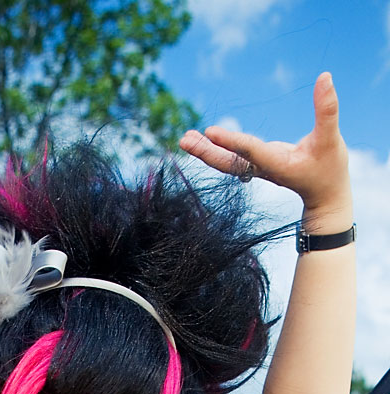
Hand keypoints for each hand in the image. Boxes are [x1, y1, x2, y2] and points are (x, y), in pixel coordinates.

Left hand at [179, 72, 350, 219]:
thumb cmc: (330, 169)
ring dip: (205, 151)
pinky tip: (204, 140)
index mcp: (278, 164)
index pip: (250, 151)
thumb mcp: (332, 139)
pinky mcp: (258, 165)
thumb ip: (328, 109)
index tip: (210, 132)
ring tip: (184, 139)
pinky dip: (215, 150)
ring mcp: (258, 168)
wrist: (325, 196)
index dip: (231, 141)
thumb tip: (325, 76)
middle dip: (206, 152)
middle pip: (228, 162)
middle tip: (183, 140)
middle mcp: (263, 168)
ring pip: (226, 161)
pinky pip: (231, 158)